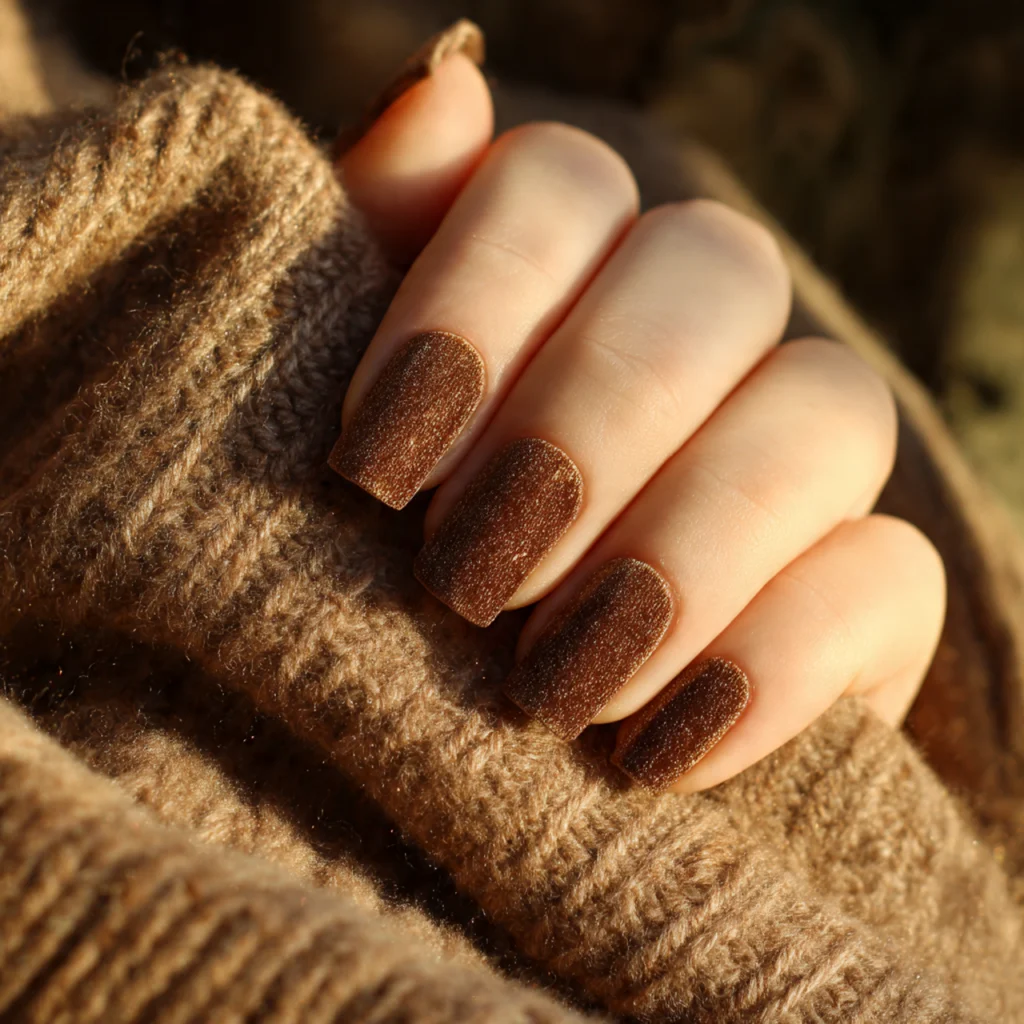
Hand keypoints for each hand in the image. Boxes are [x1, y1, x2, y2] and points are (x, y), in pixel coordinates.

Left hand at [331, 51, 945, 791]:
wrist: (482, 736)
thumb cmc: (399, 560)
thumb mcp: (359, 412)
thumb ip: (378, 249)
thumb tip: (444, 80)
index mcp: (577, 271)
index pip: (566, 187)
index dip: (476, 304)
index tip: (379, 467)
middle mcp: (711, 337)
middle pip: (715, 276)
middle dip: (584, 429)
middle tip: (462, 581)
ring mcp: (804, 458)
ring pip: (833, 411)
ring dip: (679, 550)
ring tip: (552, 684)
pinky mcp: (869, 592)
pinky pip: (891, 582)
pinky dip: (768, 665)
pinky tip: (654, 747)